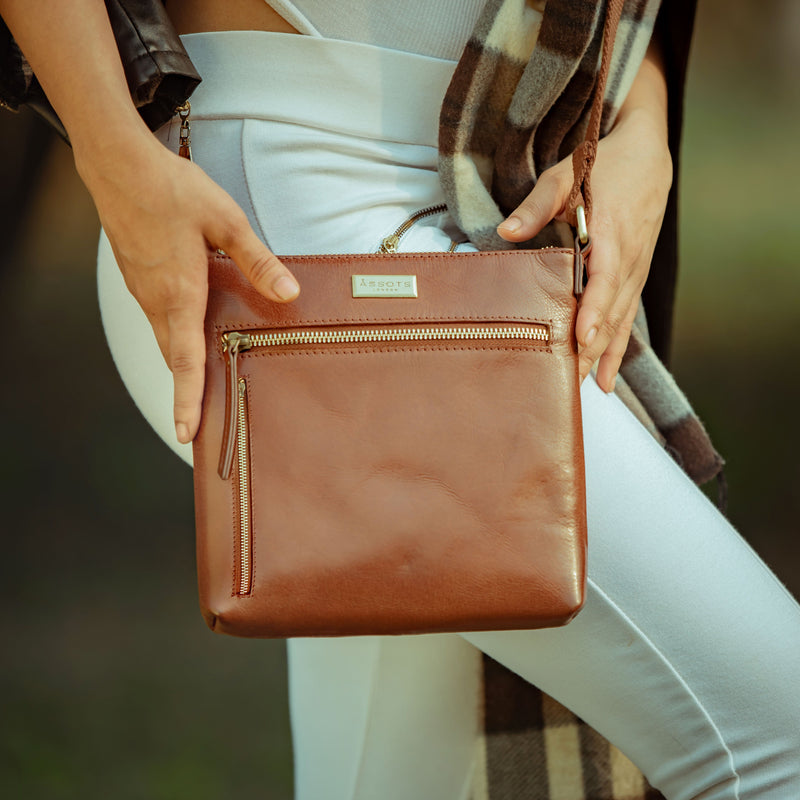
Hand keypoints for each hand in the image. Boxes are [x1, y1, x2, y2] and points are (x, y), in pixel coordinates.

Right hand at [77, 131, 299, 443]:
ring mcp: (143, 290)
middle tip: (195, 424)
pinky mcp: (138, 278)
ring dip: (180, 366)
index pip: (185, 361)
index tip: (186, 432)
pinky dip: (174, 338)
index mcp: (180, 293)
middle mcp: (156, 299)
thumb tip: (288, 294)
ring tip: (196, 389)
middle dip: (185, 393)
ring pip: (165, 338)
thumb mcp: (226, 222)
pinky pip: (158, 319)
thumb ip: (258, 262)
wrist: (118, 163)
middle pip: (174, 358)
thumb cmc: (170, 189)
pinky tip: (189, 333)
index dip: (188, 400)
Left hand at [496, 109, 671, 391]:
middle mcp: (629, 260)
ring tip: (584, 390)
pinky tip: (605, 378)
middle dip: (591, 349)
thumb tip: (507, 232)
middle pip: (611, 312)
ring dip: (602, 355)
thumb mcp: (565, 176)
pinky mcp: (634, 276)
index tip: (580, 341)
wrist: (648, 154)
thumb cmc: (603, 165)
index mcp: (613, 235)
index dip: (593, 313)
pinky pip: (626, 318)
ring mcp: (635, 271)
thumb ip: (536, 206)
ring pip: (620, 320)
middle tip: (568, 383)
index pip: (604, 282)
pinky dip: (616, 348)